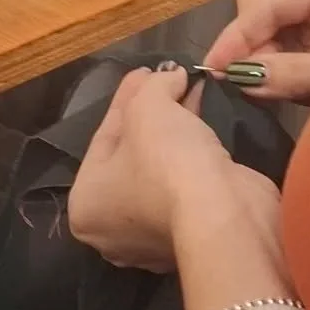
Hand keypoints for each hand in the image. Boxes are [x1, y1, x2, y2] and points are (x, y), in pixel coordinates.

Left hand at [68, 67, 242, 272]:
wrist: (223, 212)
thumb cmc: (166, 162)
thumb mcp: (148, 107)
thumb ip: (153, 86)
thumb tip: (170, 75)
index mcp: (85, 205)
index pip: (103, 137)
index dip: (126, 98)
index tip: (147, 71)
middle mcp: (112, 229)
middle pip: (132, 154)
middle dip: (152, 113)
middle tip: (169, 80)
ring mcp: (153, 237)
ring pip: (161, 167)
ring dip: (177, 128)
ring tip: (192, 91)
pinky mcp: (192, 233)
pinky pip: (185, 182)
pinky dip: (195, 151)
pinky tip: (207, 118)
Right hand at [203, 0, 309, 103]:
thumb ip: (291, 74)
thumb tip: (239, 79)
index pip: (274, 3)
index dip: (238, 36)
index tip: (211, 67)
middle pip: (279, 20)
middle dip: (256, 53)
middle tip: (233, 87)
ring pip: (289, 41)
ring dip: (271, 68)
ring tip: (253, 95)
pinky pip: (306, 57)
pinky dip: (289, 77)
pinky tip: (275, 94)